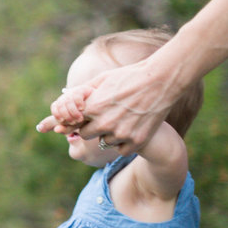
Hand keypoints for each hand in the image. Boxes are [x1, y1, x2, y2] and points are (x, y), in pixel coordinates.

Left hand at [53, 59, 174, 155]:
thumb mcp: (101, 80)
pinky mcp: (137, 141)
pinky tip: (129, 130)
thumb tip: (67, 98)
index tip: (72, 122)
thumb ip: (83, 93)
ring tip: (121, 120)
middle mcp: (105, 123)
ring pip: (104, 142)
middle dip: (91, 127)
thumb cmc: (128, 76)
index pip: (71, 122)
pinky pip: (121, 150)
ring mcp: (122, 134)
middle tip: (103, 118)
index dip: (73, 121)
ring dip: (109, 135)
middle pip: (85, 135)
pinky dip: (124, 143)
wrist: (160, 81)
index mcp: (93, 108)